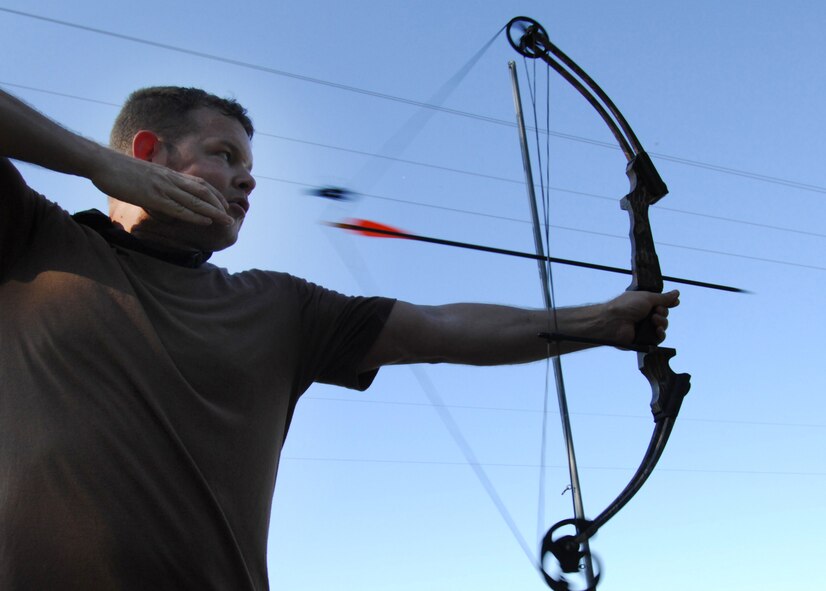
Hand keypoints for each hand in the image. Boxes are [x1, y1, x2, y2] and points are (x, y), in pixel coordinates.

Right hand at [90, 149, 232, 225]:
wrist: (100, 162)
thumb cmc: (116, 170)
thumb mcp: (141, 175)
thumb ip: (154, 183)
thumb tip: (158, 193)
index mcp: (167, 173)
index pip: (198, 183)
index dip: (213, 194)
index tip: (223, 204)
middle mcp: (169, 179)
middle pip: (202, 191)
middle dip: (219, 204)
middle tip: (231, 216)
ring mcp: (162, 187)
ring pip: (194, 200)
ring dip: (213, 211)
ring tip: (227, 220)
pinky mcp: (152, 197)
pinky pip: (178, 208)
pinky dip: (194, 215)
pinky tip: (205, 221)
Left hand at [605, 290, 679, 345]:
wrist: (614, 321)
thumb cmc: (626, 306)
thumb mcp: (647, 297)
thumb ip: (663, 297)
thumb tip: (676, 293)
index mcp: (643, 304)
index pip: (660, 303)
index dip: (668, 303)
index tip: (675, 302)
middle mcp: (643, 315)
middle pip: (663, 314)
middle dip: (662, 312)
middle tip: (655, 311)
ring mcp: (644, 328)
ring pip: (663, 326)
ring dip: (662, 322)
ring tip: (653, 319)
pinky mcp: (644, 339)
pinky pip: (659, 338)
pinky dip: (660, 334)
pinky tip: (658, 330)